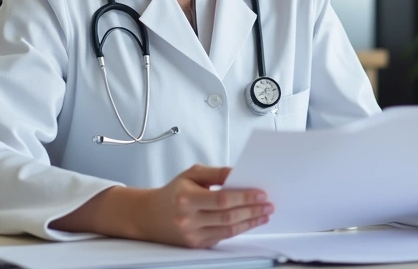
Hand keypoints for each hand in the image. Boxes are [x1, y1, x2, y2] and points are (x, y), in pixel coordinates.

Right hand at [134, 164, 272, 247]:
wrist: (149, 216)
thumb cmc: (173, 192)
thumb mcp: (191, 174)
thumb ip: (216, 173)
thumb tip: (239, 174)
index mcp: (187, 198)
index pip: (222, 199)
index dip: (244, 197)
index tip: (261, 193)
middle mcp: (188, 219)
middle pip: (228, 216)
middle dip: (252, 210)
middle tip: (268, 204)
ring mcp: (192, 234)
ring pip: (228, 229)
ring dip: (250, 221)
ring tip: (264, 214)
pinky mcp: (197, 244)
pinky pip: (223, 237)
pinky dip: (240, 229)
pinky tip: (250, 221)